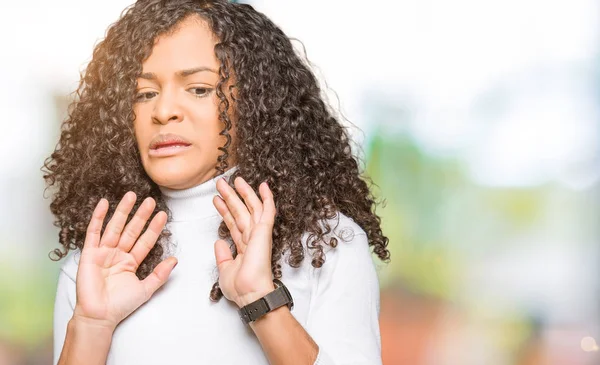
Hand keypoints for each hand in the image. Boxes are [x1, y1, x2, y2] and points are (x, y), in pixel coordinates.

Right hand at [72, 192, 177, 330]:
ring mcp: (104, 252)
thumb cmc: (121, 306)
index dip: (153, 228)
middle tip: (150, 200)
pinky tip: (104, 203)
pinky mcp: (89, 254)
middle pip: (131, 230)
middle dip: (140, 215)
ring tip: (131, 195)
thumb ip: (160, 274)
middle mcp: (118, 254)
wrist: (99, 316)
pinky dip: (98, 217)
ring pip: (115, 227)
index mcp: (131, 262)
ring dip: (123, 211)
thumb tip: (175, 260)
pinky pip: (94, 232)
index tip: (162, 215)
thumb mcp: (146, 289)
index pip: (145, 241)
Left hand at [213, 177, 275, 307]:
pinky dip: (266, 198)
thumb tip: (218, 243)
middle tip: (221, 183)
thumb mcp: (224, 270)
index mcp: (243, 246)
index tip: (217, 199)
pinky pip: (267, 211)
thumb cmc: (240, 288)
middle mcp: (252, 238)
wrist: (250, 294)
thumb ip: (222, 255)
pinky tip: (263, 185)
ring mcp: (259, 234)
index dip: (225, 210)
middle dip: (230, 197)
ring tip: (234, 179)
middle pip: (240, 212)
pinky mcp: (264, 233)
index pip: (233, 223)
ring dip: (243, 193)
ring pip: (250, 208)